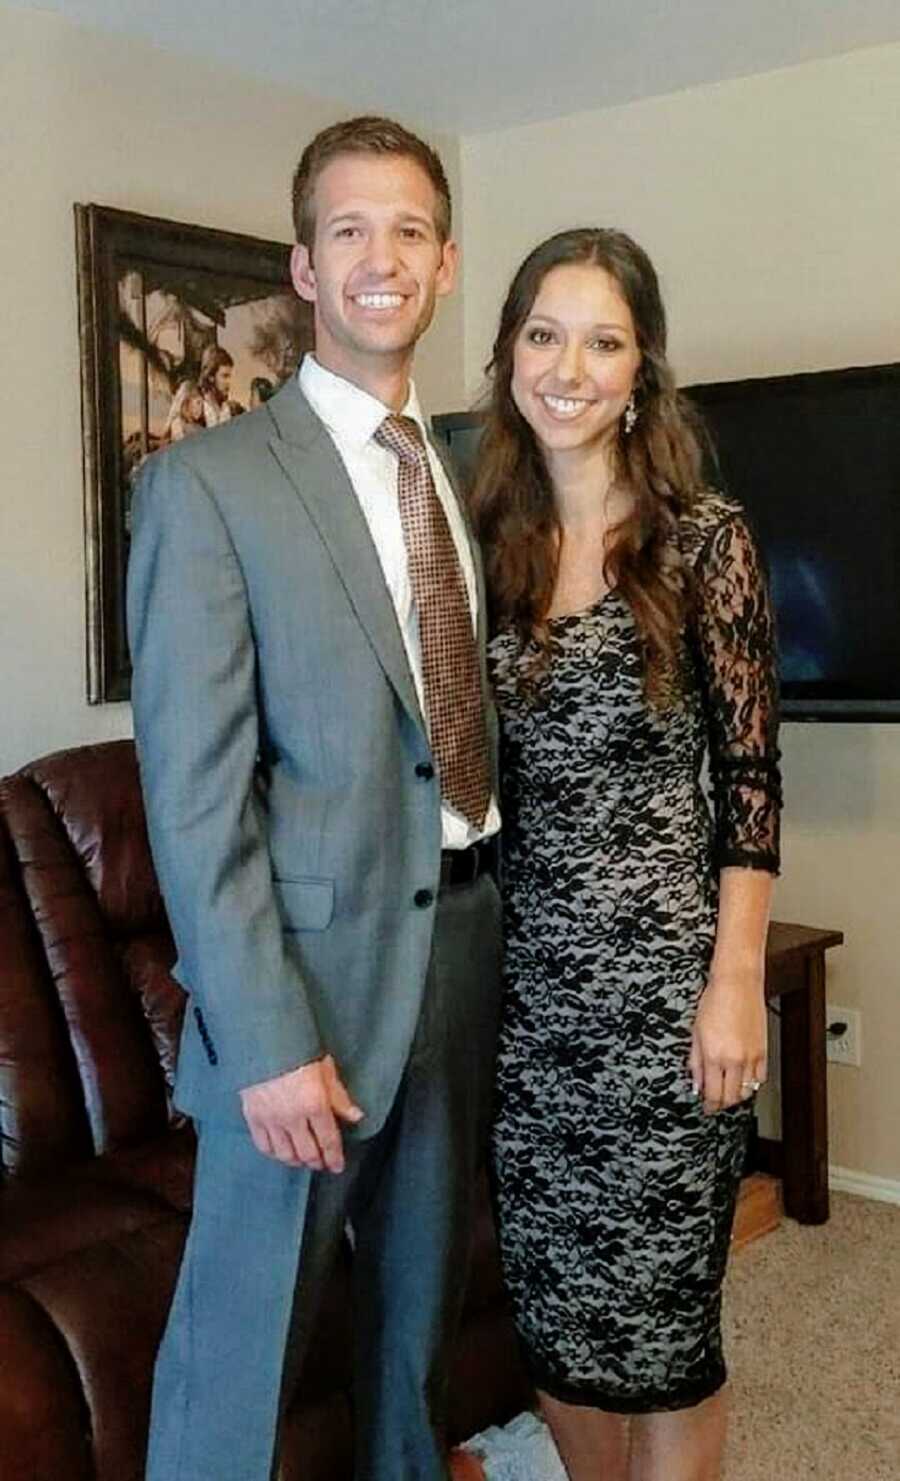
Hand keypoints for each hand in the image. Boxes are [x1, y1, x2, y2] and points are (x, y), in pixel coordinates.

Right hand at [240, 1055, 363, 1171]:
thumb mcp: (325, 1069)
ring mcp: (271, 1119)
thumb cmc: (297, 1049)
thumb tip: (356, 1116)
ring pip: (285, 1154)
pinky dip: (274, 1153)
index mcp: (315, 1104)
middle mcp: (293, 1117)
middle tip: (322, 1164)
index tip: (337, 1166)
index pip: (328, 1141)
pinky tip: (280, 1152)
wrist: (262, 1039)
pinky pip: (264, 1145)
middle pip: (307, 1152)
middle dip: (317, 1162)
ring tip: (303, 1160)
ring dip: (297, 1161)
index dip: (334, 1157)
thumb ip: (339, 1097)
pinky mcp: (253, 1117)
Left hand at [689, 972, 766, 1114]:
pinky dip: (752, 1083)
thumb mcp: (696, 1032)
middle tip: (715, 1102)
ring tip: (728, 1090)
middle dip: (722, 1104)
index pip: (713, 1094)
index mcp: (714, 1056)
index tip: (706, 1107)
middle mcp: (734, 1060)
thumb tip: (696, 1083)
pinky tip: (743, 1078)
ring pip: (747, 1091)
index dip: (709, 1105)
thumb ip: (695, 1062)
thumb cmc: (714, 1001)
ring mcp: (751, 1057)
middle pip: (731, 1098)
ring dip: (737, 1095)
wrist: (737, 984)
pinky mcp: (764, 1051)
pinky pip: (760, 1078)